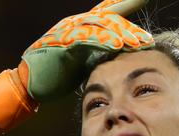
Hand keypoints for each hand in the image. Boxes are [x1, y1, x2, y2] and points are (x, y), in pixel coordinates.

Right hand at [22, 0, 153, 100]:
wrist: (31, 85)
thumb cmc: (58, 74)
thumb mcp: (86, 62)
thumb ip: (101, 55)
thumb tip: (122, 58)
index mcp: (84, 26)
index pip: (109, 12)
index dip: (127, 4)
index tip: (145, 0)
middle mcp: (76, 23)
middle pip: (109, 17)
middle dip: (129, 28)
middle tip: (147, 40)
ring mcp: (67, 30)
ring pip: (99, 24)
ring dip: (120, 34)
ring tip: (137, 44)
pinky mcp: (61, 41)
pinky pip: (85, 37)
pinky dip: (102, 40)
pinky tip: (116, 46)